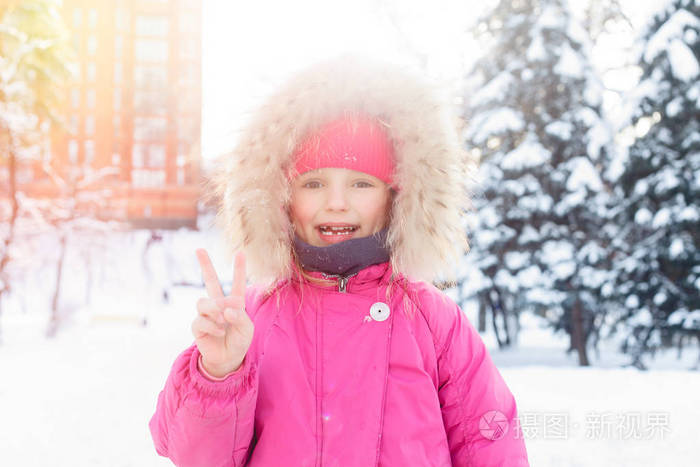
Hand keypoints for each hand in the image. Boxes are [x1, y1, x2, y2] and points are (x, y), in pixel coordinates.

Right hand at [192, 249, 252, 377]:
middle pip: (210, 281)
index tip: (240, 253)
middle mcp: (219, 305)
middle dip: (205, 264)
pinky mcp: (198, 325)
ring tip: (222, 321)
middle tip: (199, 249)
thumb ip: (239, 317)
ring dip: (214, 310)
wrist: (228, 359)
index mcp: (234, 303)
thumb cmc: (239, 341)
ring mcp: (207, 314)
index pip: (237, 283)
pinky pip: (201, 319)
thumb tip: (225, 310)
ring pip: (203, 301)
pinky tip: (218, 332)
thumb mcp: (246, 329)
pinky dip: (212, 326)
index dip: (239, 268)